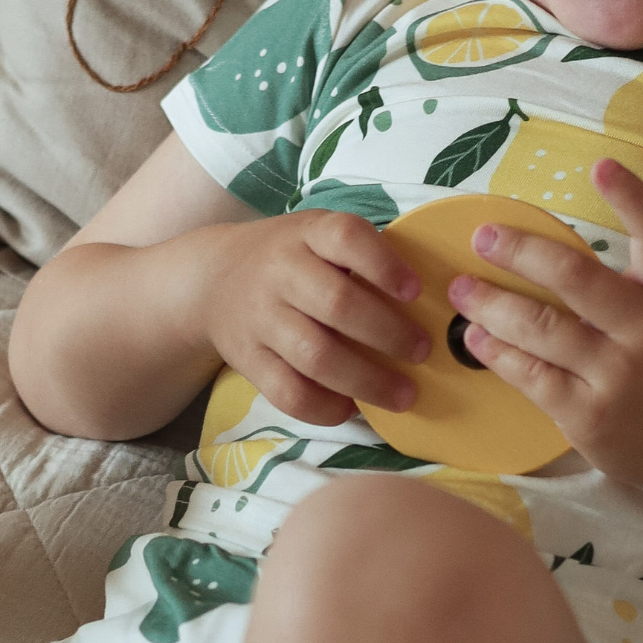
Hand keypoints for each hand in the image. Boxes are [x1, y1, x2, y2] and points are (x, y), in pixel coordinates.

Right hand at [192, 211, 428, 426]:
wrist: (210, 280)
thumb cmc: (287, 259)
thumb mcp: (315, 236)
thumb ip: (360, 256)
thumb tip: (431, 297)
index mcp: (306, 234)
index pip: (346, 238)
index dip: (384, 265)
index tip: (416, 291)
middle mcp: (280, 272)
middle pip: (338, 305)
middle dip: (388, 334)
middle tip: (422, 351)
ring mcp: (260, 318)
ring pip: (316, 356)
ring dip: (367, 380)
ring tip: (404, 394)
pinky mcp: (247, 359)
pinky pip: (288, 392)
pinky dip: (324, 407)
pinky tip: (350, 407)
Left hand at [448, 159, 642, 493]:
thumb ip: (625, 293)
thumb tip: (544, 261)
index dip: (632, 197)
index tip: (601, 164)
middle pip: (576, 277)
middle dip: (521, 252)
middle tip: (483, 237)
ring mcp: (616, 376)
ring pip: (540, 328)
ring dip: (491, 304)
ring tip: (462, 289)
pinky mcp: (588, 416)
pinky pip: (530, 375)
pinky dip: (497, 353)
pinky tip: (475, 339)